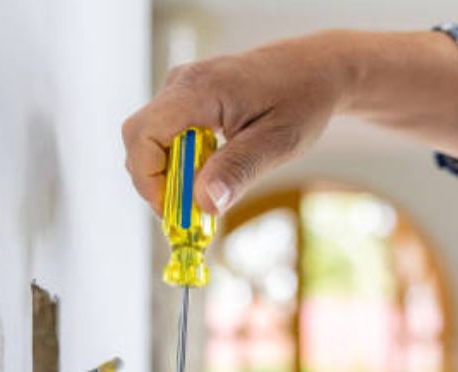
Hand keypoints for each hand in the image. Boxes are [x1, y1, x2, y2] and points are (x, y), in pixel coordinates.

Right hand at [121, 30, 457, 215]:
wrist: (317, 70)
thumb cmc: (302, 100)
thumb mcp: (278, 142)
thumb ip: (238, 170)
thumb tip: (203, 204)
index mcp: (199, 91)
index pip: (143, 136)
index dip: (148, 181)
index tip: (175, 213)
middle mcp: (181, 84)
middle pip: (140, 141)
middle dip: (157, 184)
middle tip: (191, 214)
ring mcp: (181, 90)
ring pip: (151, 142)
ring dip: (171, 175)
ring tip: (208, 194)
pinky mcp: (187, 100)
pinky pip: (167, 137)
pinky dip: (181, 163)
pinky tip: (211, 175)